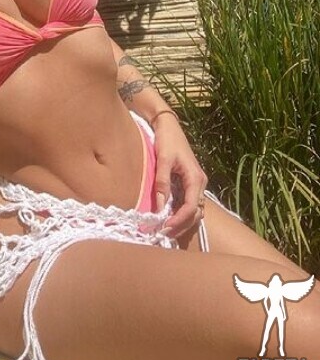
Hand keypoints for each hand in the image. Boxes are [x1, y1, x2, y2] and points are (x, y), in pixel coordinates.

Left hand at [151, 115, 207, 240]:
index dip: (179, 220)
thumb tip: (159, 207)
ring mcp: (196, 184)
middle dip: (182, 225)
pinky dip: (181, 213)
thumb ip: (161, 182)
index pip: (192, 207)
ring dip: (182, 221)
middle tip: (164, 234)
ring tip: (165, 229)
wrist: (168, 126)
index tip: (165, 228)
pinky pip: (189, 203)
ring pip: (194, 210)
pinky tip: (169, 218)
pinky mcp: (189, 183)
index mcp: (196, 178)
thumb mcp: (162, 159)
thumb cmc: (166, 140)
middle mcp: (200, 183)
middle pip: (196, 212)